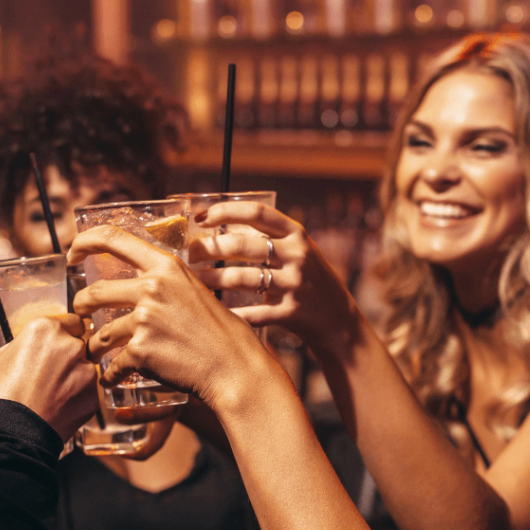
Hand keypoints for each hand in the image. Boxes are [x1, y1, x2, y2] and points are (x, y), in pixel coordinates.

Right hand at [0, 314, 96, 440]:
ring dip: (72, 376)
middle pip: (79, 345)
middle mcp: (71, 347)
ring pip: (85, 368)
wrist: (6, 436)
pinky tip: (55, 405)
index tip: (51, 346)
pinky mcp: (93, 397)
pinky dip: (76, 397)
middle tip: (44, 372)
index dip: (61, 334)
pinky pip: (88, 391)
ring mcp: (86, 373)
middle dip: (66, 356)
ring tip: (47, 392)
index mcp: (45, 330)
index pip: (70, 321)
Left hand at [68, 224, 277, 413]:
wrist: (235, 368)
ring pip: (99, 334)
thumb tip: (142, 284)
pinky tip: (116, 378)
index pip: (112, 238)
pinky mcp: (140, 350)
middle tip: (83, 316)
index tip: (73, 254)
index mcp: (167, 266)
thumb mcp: (198, 292)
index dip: (83, 243)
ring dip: (94, 347)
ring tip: (98, 354)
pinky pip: (113, 364)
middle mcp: (153, 288)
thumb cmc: (223, 334)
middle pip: (94, 292)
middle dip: (81, 307)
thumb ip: (168, 284)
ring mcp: (145, 319)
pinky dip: (112, 374)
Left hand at [189, 202, 358, 349]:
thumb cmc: (309, 280)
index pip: (256, 212)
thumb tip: (216, 226)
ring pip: (241, 278)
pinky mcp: (290, 312)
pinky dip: (230, 312)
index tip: (200, 218)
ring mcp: (294, 284)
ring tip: (194, 280)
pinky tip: (213, 310)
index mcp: (296, 234)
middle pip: (241, 245)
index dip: (224, 211)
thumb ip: (267, 238)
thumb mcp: (297, 251)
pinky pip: (251, 312)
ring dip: (211, 280)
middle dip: (208, 248)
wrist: (338, 318)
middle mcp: (297, 256)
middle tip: (190, 255)